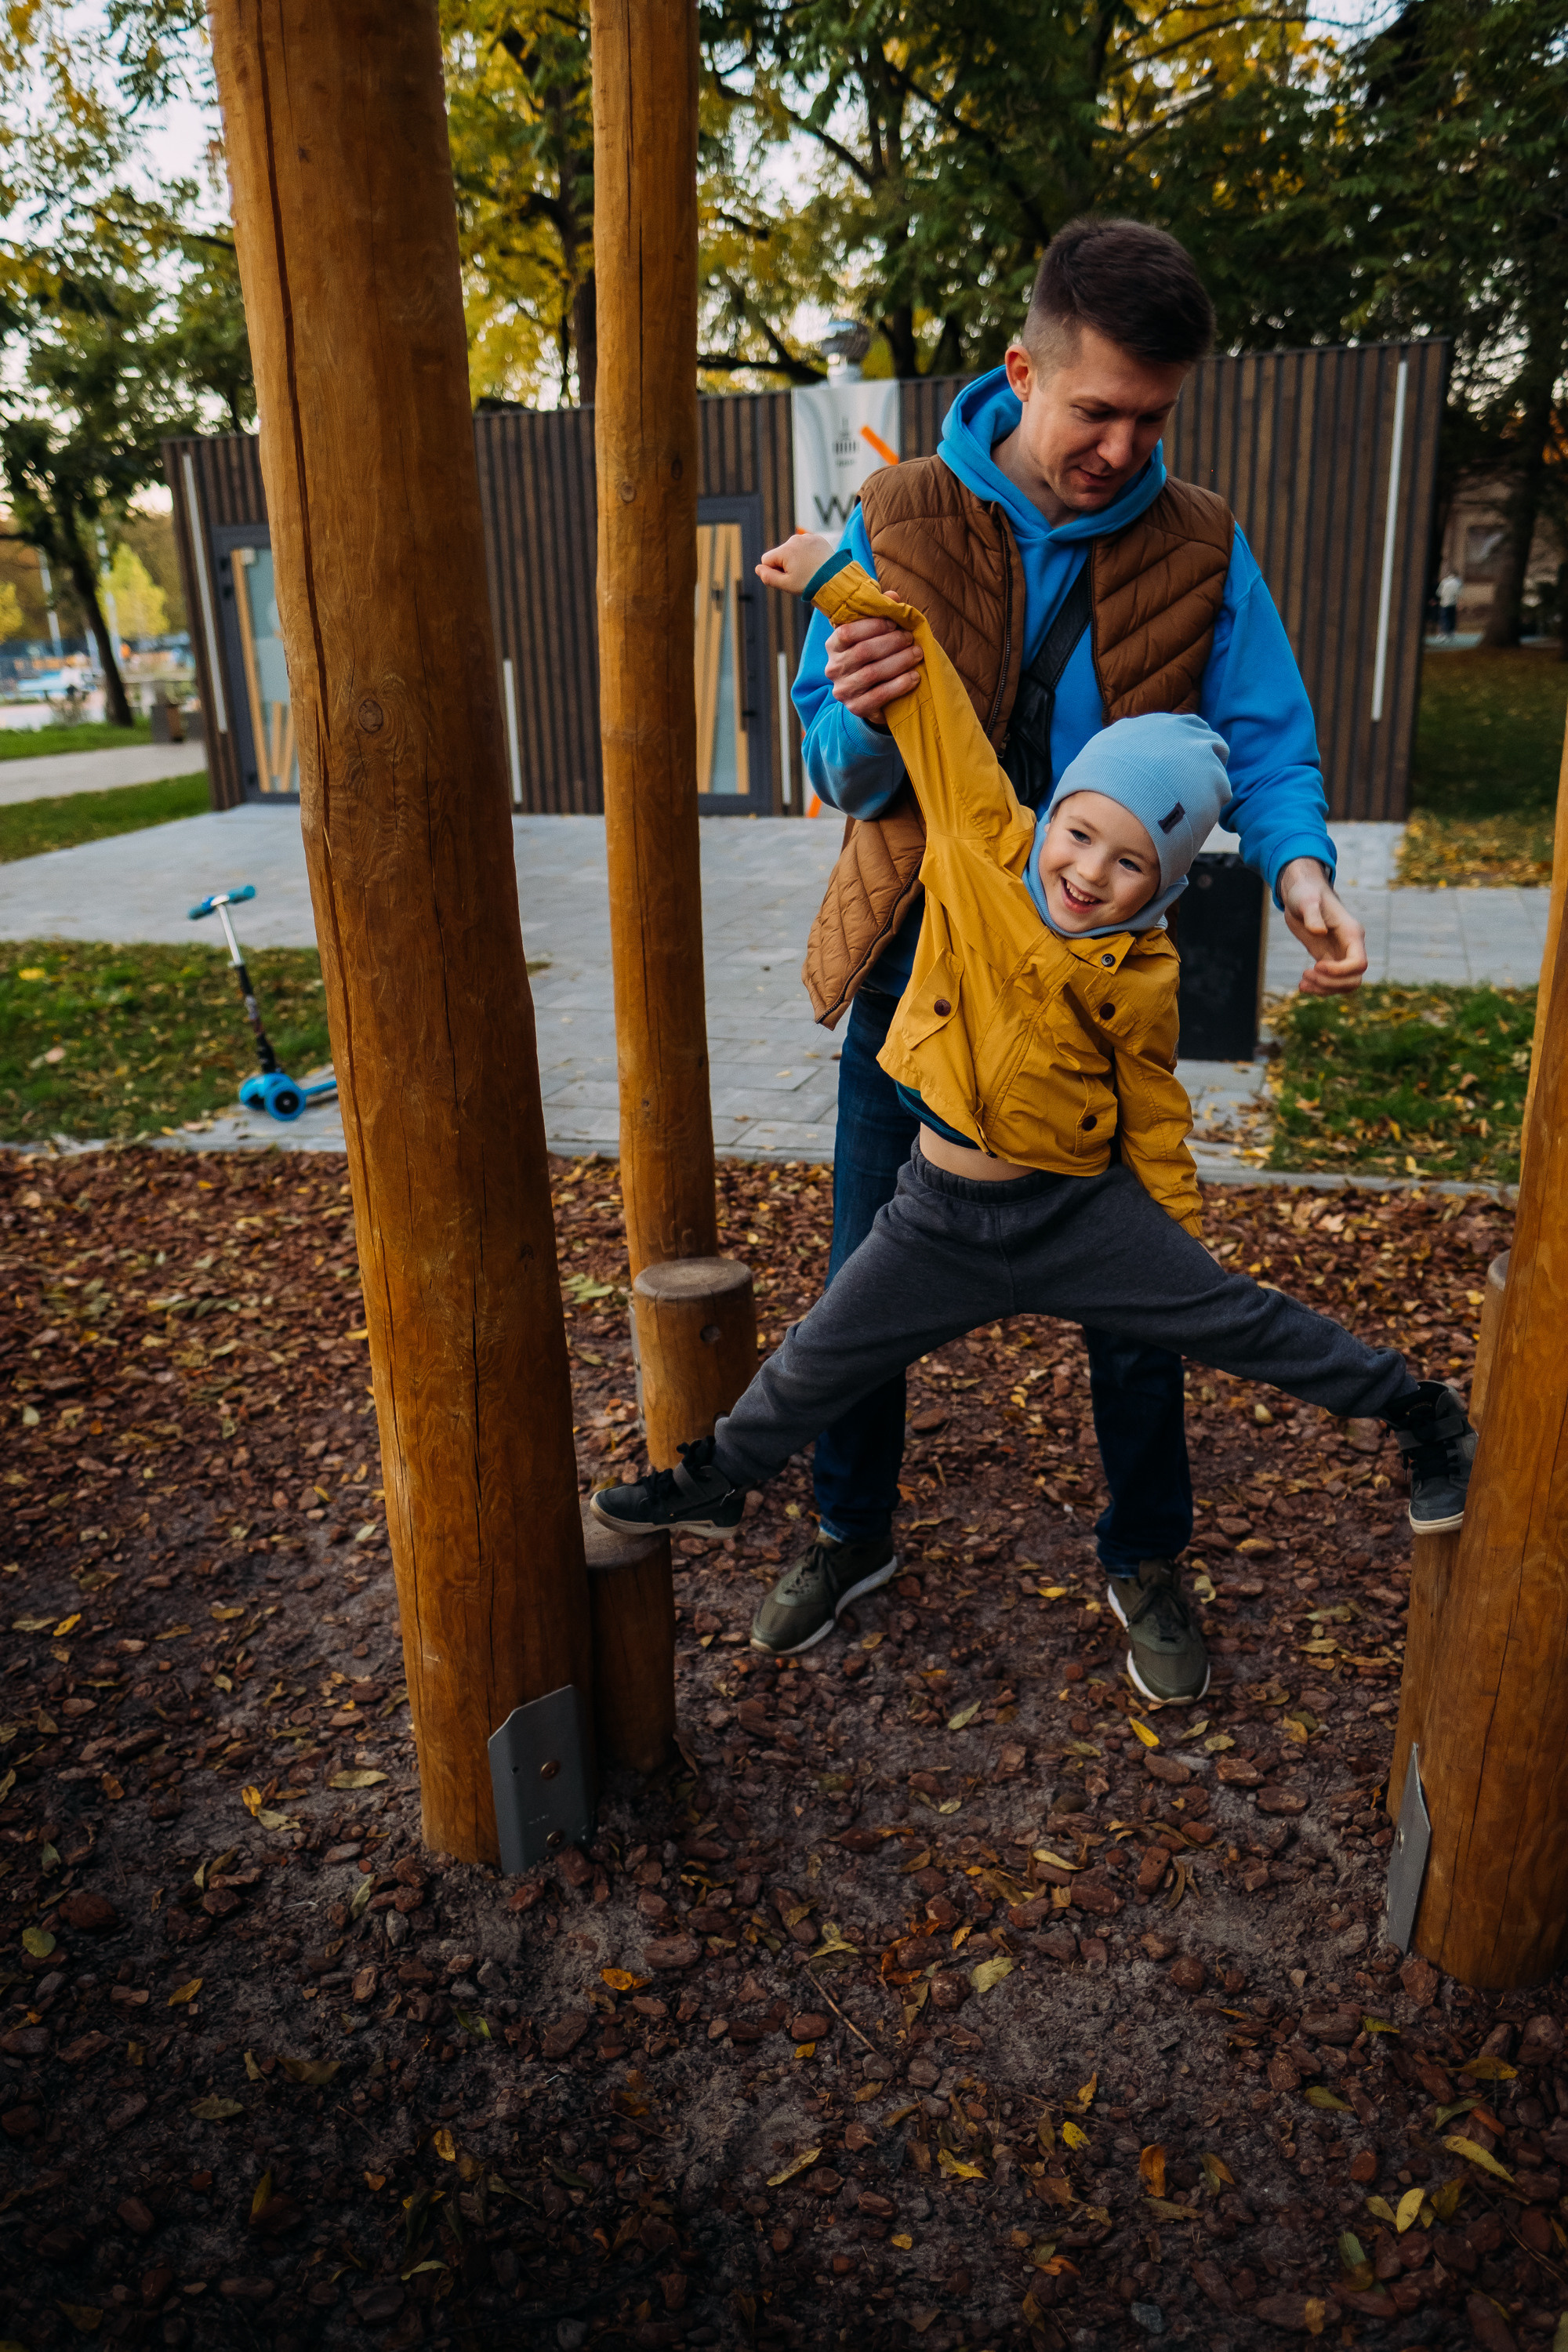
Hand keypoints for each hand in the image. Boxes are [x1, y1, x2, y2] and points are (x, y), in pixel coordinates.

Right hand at [755, 529, 837, 595]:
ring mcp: (807, 537)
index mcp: (785, 550)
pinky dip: (807, 554)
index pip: (766, 560)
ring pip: (792, 549)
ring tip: (809, 570)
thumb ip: (768, 577)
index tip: (788, 578)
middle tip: (800, 576)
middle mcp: (794, 540)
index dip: (773, 571)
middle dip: (785, 564)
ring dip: (796, 559)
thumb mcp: (786, 584)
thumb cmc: (810, 584)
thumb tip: (757, 569)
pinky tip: (815, 563)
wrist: (836, 579)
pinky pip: (805, 546)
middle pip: (780, 554)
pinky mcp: (817, 538)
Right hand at [823, 614, 922, 722]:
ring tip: (917, 654)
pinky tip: (914, 677)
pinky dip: (900, 685)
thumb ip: (880, 614)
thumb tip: (893, 597)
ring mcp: (843, 690)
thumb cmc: (871, 657)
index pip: (847, 632)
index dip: (873, 626)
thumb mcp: (872, 634)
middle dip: (891, 643)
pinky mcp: (856, 707)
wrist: (867, 695)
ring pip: (873, 673)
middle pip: (863, 652)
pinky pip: (880, 695)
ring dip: (899, 662)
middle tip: (910, 638)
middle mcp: (833, 668)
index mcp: (833, 646)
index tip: (894, 623)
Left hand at [1277, 857, 1367, 996]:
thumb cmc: (1305, 893)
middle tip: (1307, 974)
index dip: (1340, 972)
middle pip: (1354, 980)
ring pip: (1344, 985)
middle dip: (1331, 984)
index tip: (1317, 965)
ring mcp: (1340, 954)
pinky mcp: (1328, 959)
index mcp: (1352, 933)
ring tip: (1302, 983)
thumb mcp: (1306, 900)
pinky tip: (1302, 985)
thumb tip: (1318, 932)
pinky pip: (1331, 982)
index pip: (1359, 963)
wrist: (1301, 893)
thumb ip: (1312, 914)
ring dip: (1324, 990)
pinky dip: (1319, 988)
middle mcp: (1350, 946)